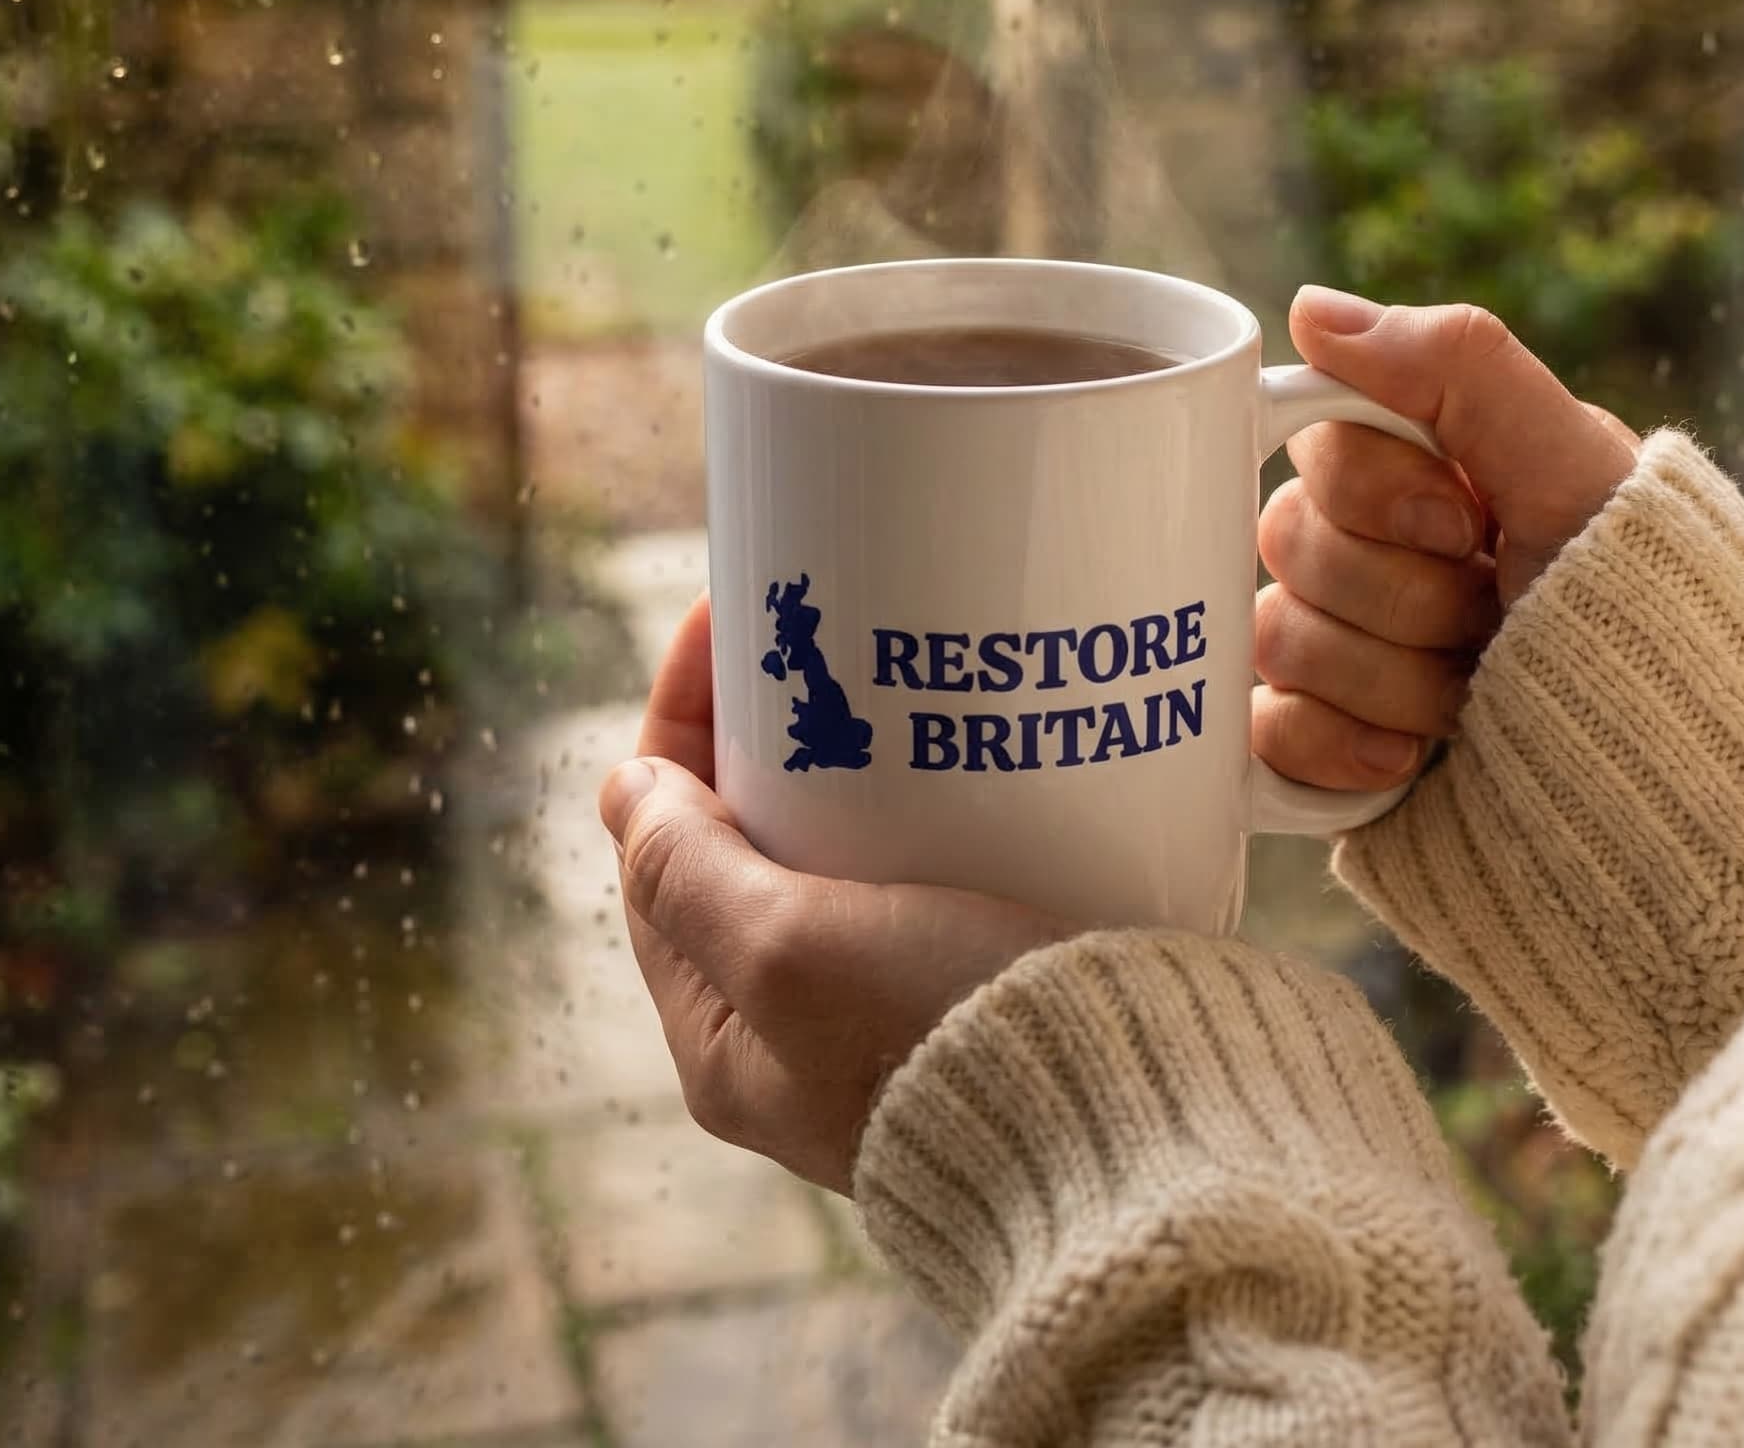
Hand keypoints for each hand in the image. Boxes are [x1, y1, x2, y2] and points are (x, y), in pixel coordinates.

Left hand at [599, 596, 1072, 1192]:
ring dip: (843, 771)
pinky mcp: (973, 989)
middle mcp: (796, 1036)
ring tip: (882, 676)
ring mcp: (886, 1014)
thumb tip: (624, 791)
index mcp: (726, 1040)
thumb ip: (688, 873)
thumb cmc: (939, 1038)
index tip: (723, 624)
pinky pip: (920, 879)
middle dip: (761, 741)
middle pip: (742, 852)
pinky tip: (957, 754)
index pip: (658, 857)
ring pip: (835, 861)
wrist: (1120, 1119)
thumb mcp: (785, 949)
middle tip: (807, 638)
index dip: (677, 730)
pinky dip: (922, 810)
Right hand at [1254, 291, 1639, 792]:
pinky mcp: (1326, 746)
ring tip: (1474, 700)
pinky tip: (1413, 757)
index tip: (1471, 528)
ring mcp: (1344, 654)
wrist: (1680, 787)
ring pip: (1276, 637)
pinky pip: (1262, 732)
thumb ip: (1456, 366)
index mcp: (1428, 475)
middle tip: (1489, 619)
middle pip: (1287, 540)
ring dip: (1393, 679)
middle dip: (1405, 596)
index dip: (1383, 494)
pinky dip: (1339, 749)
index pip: (1319, 446)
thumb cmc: (1654, 616)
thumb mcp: (1579, 469)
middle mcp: (1375, 554)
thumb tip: (1310, 309)